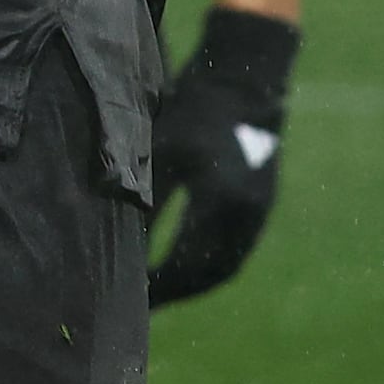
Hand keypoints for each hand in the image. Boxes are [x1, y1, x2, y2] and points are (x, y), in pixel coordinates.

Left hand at [145, 6, 296, 304]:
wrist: (245, 81)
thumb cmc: (194, 108)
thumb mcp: (162, 150)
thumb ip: (144, 198)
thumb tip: (120, 240)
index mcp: (217, 200)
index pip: (182, 259)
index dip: (156, 283)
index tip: (131, 293)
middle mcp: (244, 214)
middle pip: (206, 273)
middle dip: (174, 291)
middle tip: (143, 302)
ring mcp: (258, 213)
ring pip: (224, 267)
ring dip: (192, 282)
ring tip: (162, 290)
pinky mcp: (262, 207)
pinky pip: (235, 251)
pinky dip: (209, 266)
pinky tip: (185, 266)